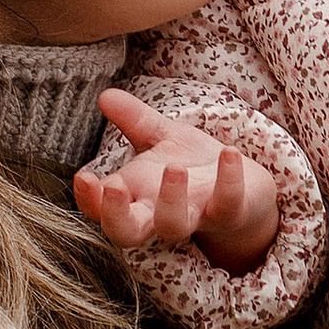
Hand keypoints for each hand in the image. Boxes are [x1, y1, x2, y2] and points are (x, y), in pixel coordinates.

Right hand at [73, 86, 281, 270]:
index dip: (89, 200)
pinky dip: (229, 180)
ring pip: (174, 225)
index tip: (84, 177)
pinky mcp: (230, 211)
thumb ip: (134, 120)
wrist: (243, 189)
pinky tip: (229, 152)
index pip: (101, 210)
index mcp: (137, 197)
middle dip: (116, 216)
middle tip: (113, 188)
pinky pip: (228, 204)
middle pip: (127, 233)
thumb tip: (105, 95)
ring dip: (171, 199)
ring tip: (174, 168)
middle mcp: (160, 213)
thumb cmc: (193, 167)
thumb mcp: (161, 138)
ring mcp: (195, 215)